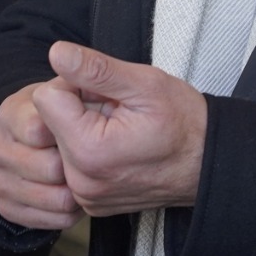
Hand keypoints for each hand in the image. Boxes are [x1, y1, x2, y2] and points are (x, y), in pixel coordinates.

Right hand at [0, 81, 78, 230]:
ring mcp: (0, 178)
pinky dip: (69, 213)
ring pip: (51, 198)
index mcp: (11, 112)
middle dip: (77, 161)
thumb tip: (60, 51)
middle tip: (89, 150)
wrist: (70, 137)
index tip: (87, 123)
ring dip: (78, 190)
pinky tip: (77, 194)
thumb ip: (85, 69)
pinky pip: (46, 220)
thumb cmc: (84, 107)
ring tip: (86, 171)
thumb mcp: (92, 84)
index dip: (70, 130)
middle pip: (48, 168)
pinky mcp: (9, 205)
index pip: (39, 129)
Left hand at [28, 42, 208, 218]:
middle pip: (49, 123)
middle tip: (118, 113)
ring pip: (58, 144)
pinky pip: (71, 166)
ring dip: (82, 130)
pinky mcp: (90, 202)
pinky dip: (89, 152)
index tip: (106, 92)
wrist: (209, 164)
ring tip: (120, 132)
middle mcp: (80, 181)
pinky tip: (118, 149)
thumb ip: (96, 69)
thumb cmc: (185, 123)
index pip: (46, 97)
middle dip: (78, 109)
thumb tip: (57, 53)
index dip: (75, 84)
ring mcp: (85, 196)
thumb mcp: (145, 85)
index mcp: (88, 150)